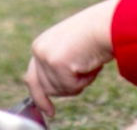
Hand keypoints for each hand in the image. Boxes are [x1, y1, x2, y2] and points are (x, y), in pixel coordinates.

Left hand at [22, 0, 120, 119]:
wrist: (104, 25)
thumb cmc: (94, 35)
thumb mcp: (70, 50)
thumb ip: (59, 65)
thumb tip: (55, 88)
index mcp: (40, 46)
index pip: (33, 78)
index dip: (39, 97)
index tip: (49, 111)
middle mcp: (38, 51)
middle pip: (47, 88)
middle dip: (66, 88)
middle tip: (84, 74)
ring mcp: (46, 57)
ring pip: (61, 90)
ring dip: (79, 81)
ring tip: (88, 62)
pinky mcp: (56, 64)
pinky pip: (72, 87)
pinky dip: (86, 80)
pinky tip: (91, 63)